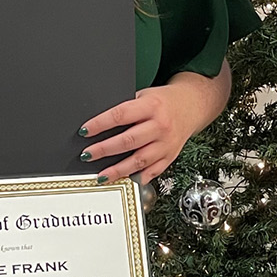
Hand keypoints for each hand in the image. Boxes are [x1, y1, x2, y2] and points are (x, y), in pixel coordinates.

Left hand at [80, 86, 200, 183]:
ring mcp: (166, 143)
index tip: (85, 131)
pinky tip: (124, 180)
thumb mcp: (144, 95)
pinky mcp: (170, 156)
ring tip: (101, 175)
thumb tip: (99, 125)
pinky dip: (138, 178)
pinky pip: (153, 171)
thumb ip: (126, 109)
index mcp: (152, 106)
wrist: (191, 106)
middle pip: (128, 140)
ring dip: (118, 170)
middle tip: (87, 154)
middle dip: (104, 149)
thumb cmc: (163, 101)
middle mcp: (160, 126)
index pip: (121, 115)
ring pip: (139, 160)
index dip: (100, 124)